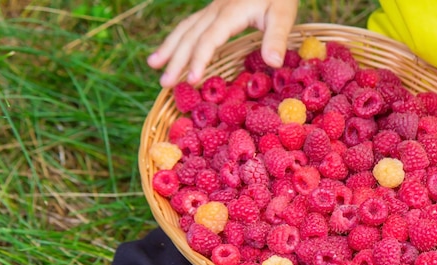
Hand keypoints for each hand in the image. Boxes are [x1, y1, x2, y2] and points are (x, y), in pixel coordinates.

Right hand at [147, 0, 298, 87]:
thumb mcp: (283, 14)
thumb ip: (277, 38)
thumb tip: (273, 63)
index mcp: (230, 13)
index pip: (208, 39)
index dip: (199, 60)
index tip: (193, 80)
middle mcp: (216, 10)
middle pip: (190, 36)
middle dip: (176, 60)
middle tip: (165, 83)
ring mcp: (213, 9)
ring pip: (185, 28)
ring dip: (169, 47)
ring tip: (153, 65)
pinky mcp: (215, 10)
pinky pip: (191, 25)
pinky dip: (177, 38)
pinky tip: (171, 49)